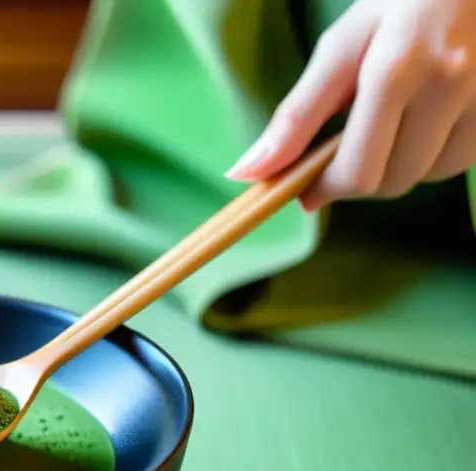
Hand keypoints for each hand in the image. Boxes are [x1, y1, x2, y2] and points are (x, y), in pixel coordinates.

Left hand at [226, 0, 475, 210]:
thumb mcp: (342, 46)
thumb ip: (297, 115)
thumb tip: (250, 172)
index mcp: (396, 71)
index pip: (357, 171)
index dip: (326, 190)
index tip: (306, 190)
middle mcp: (448, 85)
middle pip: (393, 181)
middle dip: (360, 179)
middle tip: (344, 151)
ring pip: (431, 175)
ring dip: (401, 166)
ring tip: (392, 123)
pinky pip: (464, 157)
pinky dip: (437, 152)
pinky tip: (428, 118)